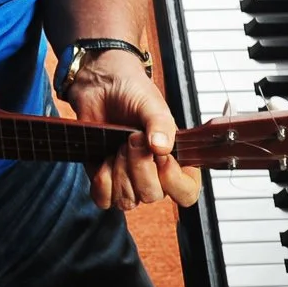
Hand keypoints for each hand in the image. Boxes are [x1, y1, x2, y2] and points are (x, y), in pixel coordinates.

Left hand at [60, 52, 201, 211]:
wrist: (101, 86)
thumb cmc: (132, 93)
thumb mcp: (152, 105)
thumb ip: (160, 125)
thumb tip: (162, 147)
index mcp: (176, 161)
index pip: (186, 193)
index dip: (173, 181)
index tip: (161, 156)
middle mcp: (154, 176)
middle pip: (152, 195)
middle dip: (139, 165)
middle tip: (132, 138)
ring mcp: (129, 181)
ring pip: (127, 200)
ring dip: (120, 170)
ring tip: (118, 145)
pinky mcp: (105, 181)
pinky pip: (105, 199)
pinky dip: (102, 181)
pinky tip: (104, 159)